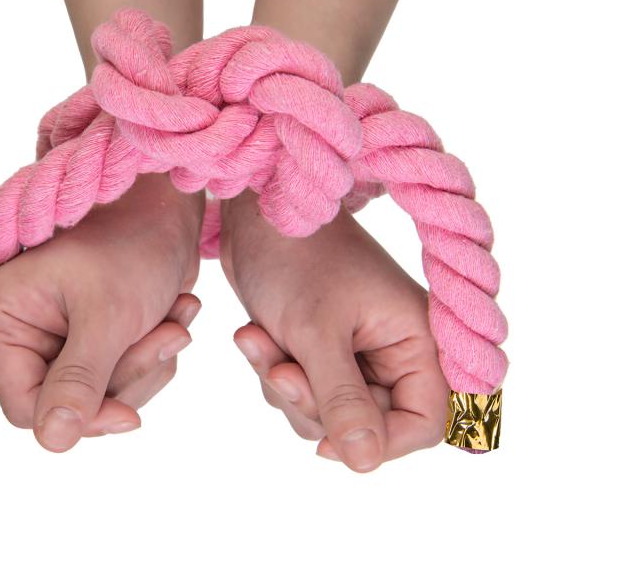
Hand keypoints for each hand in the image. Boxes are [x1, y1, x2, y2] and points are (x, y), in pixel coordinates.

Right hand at [0, 173, 202, 452]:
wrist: (171, 203)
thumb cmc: (133, 240)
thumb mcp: (108, 314)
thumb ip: (80, 379)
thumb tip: (52, 443)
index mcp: (2, 315)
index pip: (24, 406)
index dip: (78, 418)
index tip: (130, 416)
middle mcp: (22, 328)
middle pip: (70, 403)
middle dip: (129, 375)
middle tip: (171, 336)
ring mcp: (60, 332)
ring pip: (104, 393)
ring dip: (150, 361)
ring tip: (178, 316)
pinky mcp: (94, 332)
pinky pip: (126, 373)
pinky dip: (157, 350)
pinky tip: (177, 311)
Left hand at [219, 191, 447, 471]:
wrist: (255, 214)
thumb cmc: (295, 257)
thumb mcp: (316, 332)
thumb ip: (342, 400)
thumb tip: (365, 463)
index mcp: (417, 338)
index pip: (424, 423)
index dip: (379, 441)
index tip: (327, 440)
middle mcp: (394, 348)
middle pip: (367, 423)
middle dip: (313, 403)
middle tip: (280, 369)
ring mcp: (356, 349)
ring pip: (326, 411)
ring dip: (284, 385)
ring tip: (259, 339)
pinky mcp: (321, 346)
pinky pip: (302, 389)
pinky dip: (273, 370)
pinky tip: (253, 334)